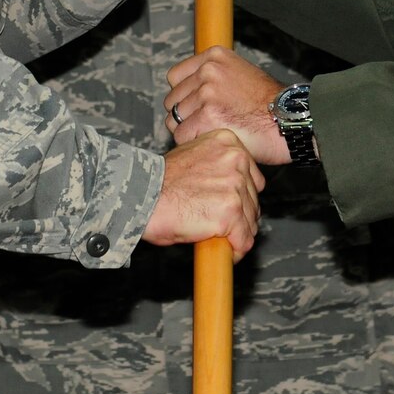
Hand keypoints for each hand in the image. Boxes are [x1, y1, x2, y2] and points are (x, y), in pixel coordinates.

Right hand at [142, 129, 265, 258]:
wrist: (140, 197)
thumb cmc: (158, 182)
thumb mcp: (192, 158)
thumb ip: (215, 167)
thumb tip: (227, 189)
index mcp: (227, 141)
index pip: (251, 176)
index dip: (241, 196)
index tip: (228, 208)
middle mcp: (236, 159)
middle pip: (253, 199)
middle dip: (239, 216)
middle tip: (219, 225)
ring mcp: (235, 186)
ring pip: (250, 221)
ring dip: (236, 234)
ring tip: (216, 238)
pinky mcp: (230, 212)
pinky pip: (244, 241)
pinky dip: (234, 251)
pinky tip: (221, 251)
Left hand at [165, 46, 288, 164]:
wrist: (290, 120)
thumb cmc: (270, 105)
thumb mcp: (242, 74)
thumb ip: (215, 78)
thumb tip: (191, 91)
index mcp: (214, 57)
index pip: (175, 77)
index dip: (184, 96)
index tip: (196, 108)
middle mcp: (208, 71)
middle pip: (172, 100)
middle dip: (185, 115)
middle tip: (205, 126)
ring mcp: (206, 94)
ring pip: (174, 120)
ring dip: (189, 131)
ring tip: (211, 135)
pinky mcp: (207, 117)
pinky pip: (182, 136)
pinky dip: (194, 144)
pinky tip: (212, 143)